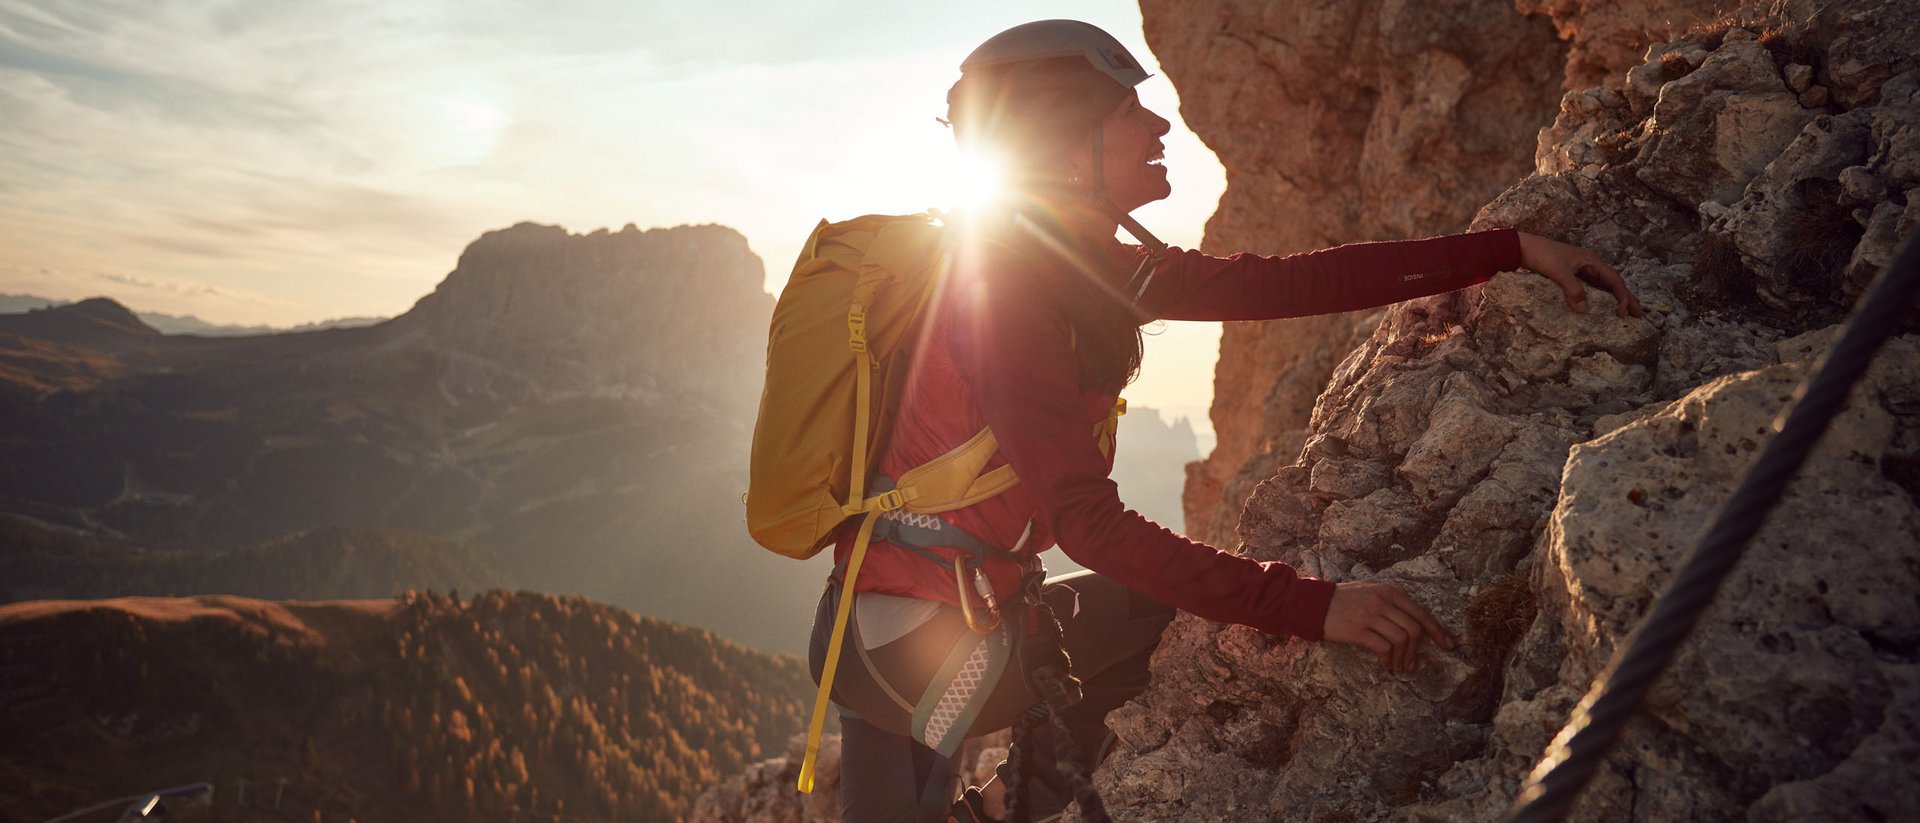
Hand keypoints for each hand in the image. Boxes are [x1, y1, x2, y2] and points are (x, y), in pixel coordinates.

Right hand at [1321, 580, 1454, 671]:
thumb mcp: (1371, 591)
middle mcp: (1383, 601)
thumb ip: (1392, 602)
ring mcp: (1371, 615)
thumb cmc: (1343, 599)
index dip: (1437, 631)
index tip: (1448, 645)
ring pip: (1402, 640)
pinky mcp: (1359, 631)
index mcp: (1390, 591)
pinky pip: (1384, 648)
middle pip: (1414, 629)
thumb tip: (1414, 625)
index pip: (1421, 613)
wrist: (1313, 604)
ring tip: (1399, 667)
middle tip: (1412, 664)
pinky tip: (1386, 665)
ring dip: (1404, 658)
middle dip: (1417, 651)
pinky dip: (1389, 660)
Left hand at [1517, 231, 1643, 318]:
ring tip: (1624, 314)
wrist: (1523, 247)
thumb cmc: (1541, 255)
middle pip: (1614, 283)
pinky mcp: (1571, 276)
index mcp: (1592, 261)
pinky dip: (1599, 298)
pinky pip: (1591, 288)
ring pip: (1603, 286)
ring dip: (1615, 299)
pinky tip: (1599, 308)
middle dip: (1627, 298)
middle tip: (1638, 315)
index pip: (1614, 281)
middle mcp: (1590, 265)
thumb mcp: (1558, 271)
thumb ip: (1572, 289)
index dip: (1622, 297)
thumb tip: (1584, 310)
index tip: (1622, 313)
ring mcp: (1581, 270)